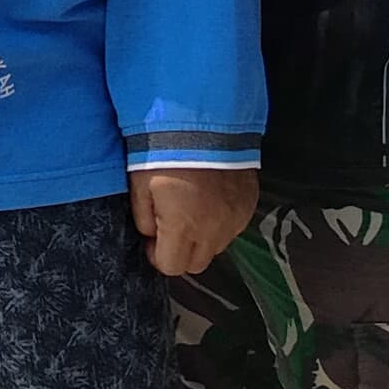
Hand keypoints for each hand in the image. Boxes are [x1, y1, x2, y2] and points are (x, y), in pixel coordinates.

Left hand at [129, 164, 258, 276]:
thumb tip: (151, 235)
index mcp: (183, 228)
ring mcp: (235, 218)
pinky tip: (211, 201)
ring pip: (216, 247)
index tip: (153, 238)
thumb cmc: (164, 153)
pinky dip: (221, 222)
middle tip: (171, 227)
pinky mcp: (248, 204)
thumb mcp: (140, 186)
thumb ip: (143, 219)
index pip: (172, 267)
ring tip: (192, 211)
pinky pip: (233, 228)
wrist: (204, 121)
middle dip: (181, 252)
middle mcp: (213, 230)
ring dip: (202, 238)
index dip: (157, 256)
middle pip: (196, 264)